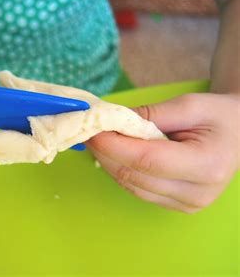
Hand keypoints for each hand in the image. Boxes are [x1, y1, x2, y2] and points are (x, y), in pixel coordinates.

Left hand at [87, 93, 238, 212]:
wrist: (239, 136)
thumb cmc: (218, 117)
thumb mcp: (189, 105)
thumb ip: (150, 114)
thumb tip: (112, 120)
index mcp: (206, 164)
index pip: (146, 159)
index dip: (113, 145)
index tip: (91, 129)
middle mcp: (197, 192)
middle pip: (134, 176)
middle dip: (105, 152)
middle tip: (87, 130)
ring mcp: (187, 204)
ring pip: (131, 186)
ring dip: (108, 162)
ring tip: (97, 139)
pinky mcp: (176, 206)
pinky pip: (137, 190)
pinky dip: (120, 171)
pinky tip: (112, 153)